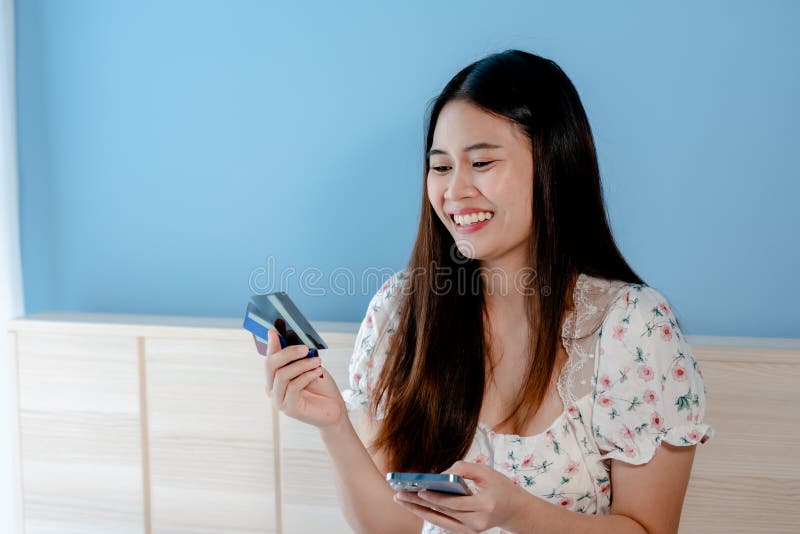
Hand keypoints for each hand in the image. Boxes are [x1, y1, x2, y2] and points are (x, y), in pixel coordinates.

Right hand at [264, 329, 345, 427]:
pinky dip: (307, 376)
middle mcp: (272, 389)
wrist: (334, 408)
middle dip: (288, 353)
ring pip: (282, 375)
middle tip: (305, 348)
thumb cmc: (321, 386)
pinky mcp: (289, 408)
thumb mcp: (309, 365)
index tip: (274, 332)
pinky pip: (293, 386)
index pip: (269, 359)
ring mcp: (279, 400)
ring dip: (302, 365)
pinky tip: (317, 373)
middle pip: (270, 365)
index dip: (271, 345)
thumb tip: (290, 337)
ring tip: (317, 361)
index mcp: (275, 378)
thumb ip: (298, 355)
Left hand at [394, 461, 530, 532]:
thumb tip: (440, 474)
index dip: (436, 497)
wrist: (515, 510)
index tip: (418, 489)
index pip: (456, 503)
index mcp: (485, 506)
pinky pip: (443, 523)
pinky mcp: (466, 532)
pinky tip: (414, 505)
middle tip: (400, 494)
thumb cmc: (501, 487)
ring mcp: (471, 530)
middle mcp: (477, 522)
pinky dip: (428, 513)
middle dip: (420, 503)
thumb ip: (464, 468)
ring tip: (401, 500)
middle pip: (443, 513)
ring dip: (419, 510)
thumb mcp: (487, 472)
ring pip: (440, 521)